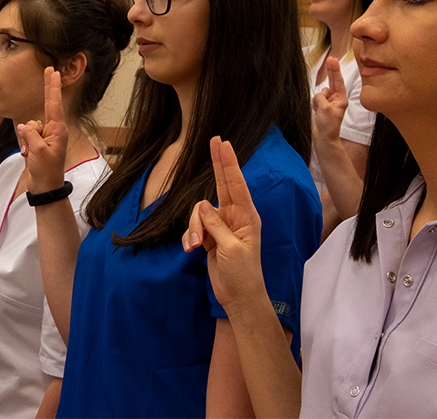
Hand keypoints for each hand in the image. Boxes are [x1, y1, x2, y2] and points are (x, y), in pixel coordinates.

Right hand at [17, 67, 67, 193]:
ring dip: (27, 137)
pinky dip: (25, 144)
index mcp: (58, 130)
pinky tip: (27, 156)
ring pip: (31, 125)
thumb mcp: (37, 151)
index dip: (52, 87)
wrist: (45, 188)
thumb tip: (25, 126)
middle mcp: (54, 131)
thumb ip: (30, 134)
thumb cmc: (46, 171)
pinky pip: (27, 135)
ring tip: (30, 153)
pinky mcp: (39, 144)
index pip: (54, 104)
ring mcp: (46, 137)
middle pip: (45, 109)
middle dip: (47, 92)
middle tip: (50, 69)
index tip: (54, 72)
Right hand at [183, 137, 265, 313]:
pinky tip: (192, 250)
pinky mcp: (210, 237)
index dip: (228, 162)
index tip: (223, 143)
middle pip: (222, 184)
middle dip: (218, 164)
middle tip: (215, 140)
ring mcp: (221, 226)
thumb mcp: (231, 248)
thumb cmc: (243, 273)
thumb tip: (203, 204)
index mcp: (246, 216)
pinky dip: (190, 238)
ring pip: (199, 212)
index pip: (236, 184)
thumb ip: (216, 224)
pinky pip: (194, 228)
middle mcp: (234, 216)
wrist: (238, 297)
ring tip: (198, 245)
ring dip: (194, 227)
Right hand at [311, 56, 348, 146]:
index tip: (333, 59)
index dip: (335, 70)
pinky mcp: (321, 107)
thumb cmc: (328, 126)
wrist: (323, 139)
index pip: (338, 81)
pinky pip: (315, 99)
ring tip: (319, 111)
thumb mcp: (325, 108)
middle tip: (330, 59)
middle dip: (330, 73)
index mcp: (341, 99)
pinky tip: (316, 112)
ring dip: (317, 100)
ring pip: (319, 93)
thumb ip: (321, 97)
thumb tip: (320, 95)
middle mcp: (336, 100)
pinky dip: (314, 104)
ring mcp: (328, 103)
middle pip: (331, 83)